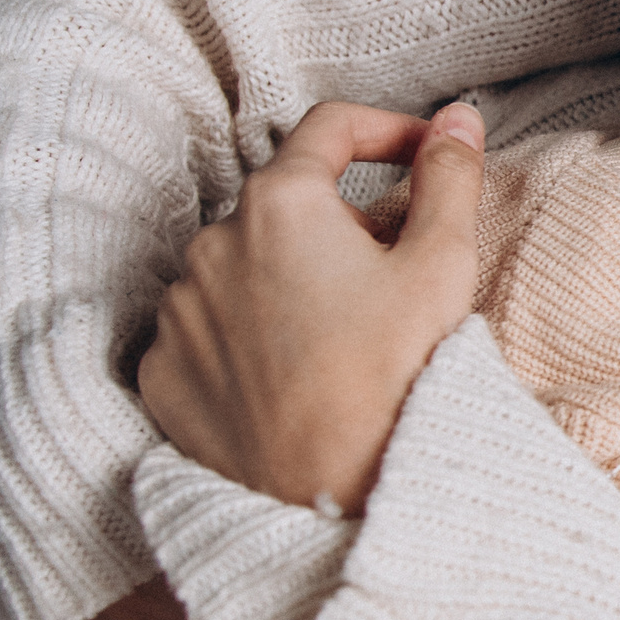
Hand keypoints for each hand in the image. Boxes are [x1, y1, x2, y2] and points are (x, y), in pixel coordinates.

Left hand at [138, 99, 485, 511]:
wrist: (338, 501)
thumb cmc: (398, 380)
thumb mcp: (442, 267)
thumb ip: (449, 177)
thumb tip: (456, 118)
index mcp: (280, 204)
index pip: (330, 129)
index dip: (388, 132)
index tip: (424, 156)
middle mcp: (210, 245)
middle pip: (286, 207)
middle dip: (340, 225)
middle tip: (394, 275)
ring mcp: (178, 313)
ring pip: (243, 269)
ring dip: (289, 282)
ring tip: (343, 337)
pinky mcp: (162, 375)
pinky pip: (208, 332)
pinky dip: (248, 338)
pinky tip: (294, 375)